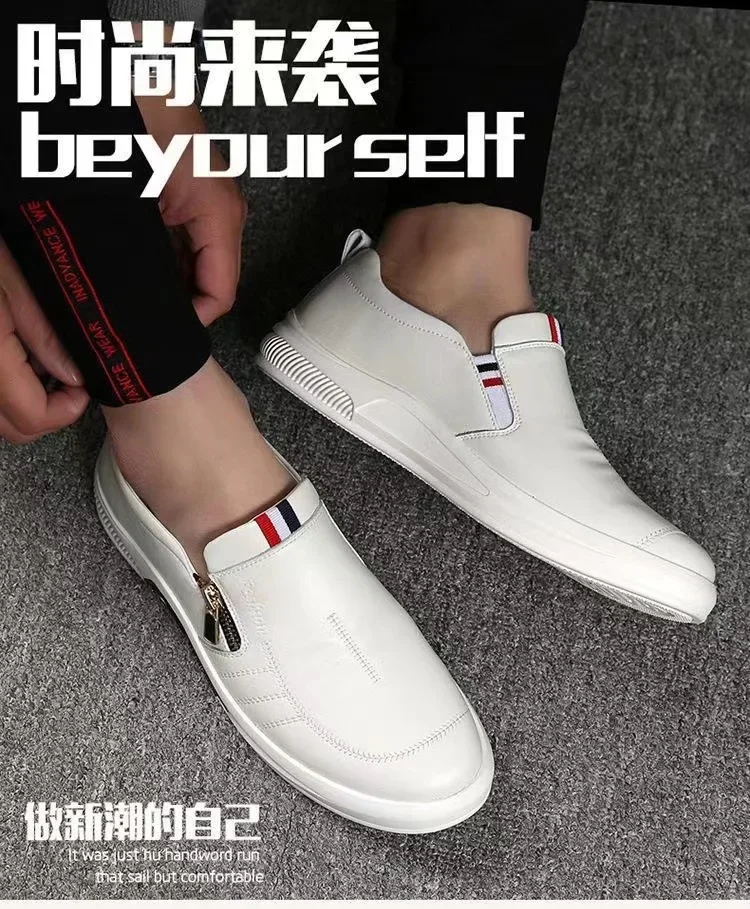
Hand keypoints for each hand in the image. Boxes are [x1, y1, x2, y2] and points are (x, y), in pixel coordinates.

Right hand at [0, 238, 88, 442]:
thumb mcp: (19, 278)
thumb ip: (46, 335)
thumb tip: (75, 379)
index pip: (30, 417)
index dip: (65, 411)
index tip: (84, 386)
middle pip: (11, 427)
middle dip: (46, 413)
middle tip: (69, 382)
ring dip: (24, 404)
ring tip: (44, 368)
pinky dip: (8, 388)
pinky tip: (21, 358)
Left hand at [137, 98, 247, 326]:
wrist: (140, 79)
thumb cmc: (149, 125)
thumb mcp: (153, 204)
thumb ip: (167, 257)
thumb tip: (169, 303)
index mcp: (223, 217)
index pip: (220, 295)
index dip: (194, 319)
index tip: (166, 331)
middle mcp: (224, 216)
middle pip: (211, 285)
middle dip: (183, 305)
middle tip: (149, 317)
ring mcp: (210, 209)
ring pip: (199, 269)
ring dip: (174, 284)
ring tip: (142, 292)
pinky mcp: (193, 203)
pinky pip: (188, 248)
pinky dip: (167, 263)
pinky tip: (143, 263)